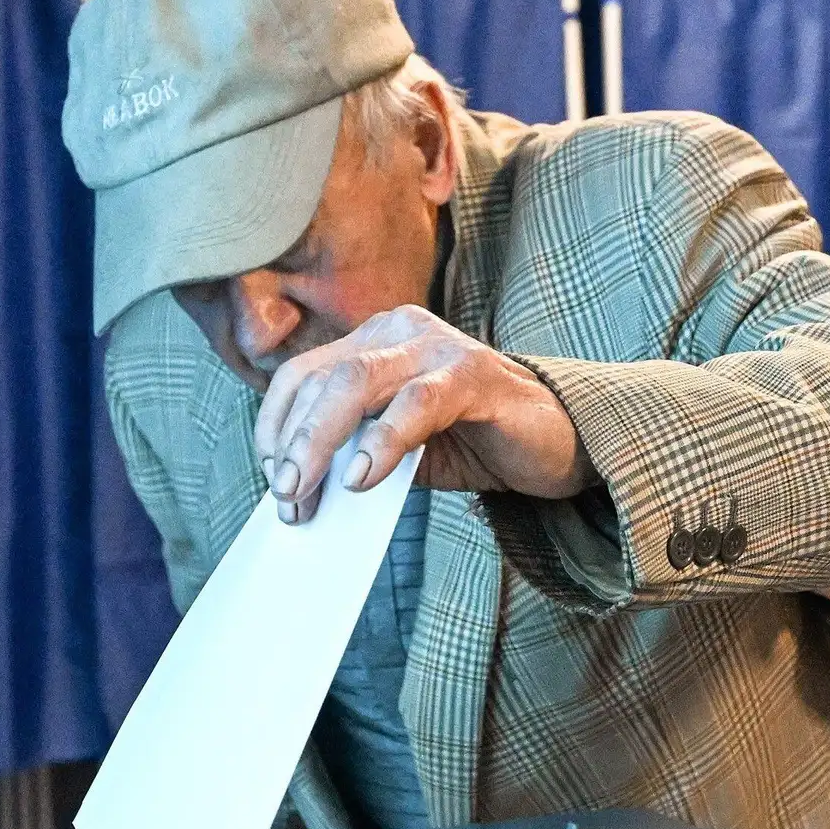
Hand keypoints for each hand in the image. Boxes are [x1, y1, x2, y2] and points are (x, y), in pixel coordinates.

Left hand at [253, 305, 594, 522]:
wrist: (557, 443)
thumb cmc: (474, 443)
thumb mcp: (400, 450)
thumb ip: (355, 452)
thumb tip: (300, 488)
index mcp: (374, 342)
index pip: (301, 376)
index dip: (274, 427)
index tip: (272, 480)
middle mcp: (400, 331)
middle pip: (322, 379)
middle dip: (292, 441)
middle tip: (286, 497)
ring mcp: (438, 346)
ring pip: (356, 382)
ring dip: (321, 440)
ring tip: (309, 490)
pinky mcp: (475, 373)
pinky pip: (417, 402)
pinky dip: (384, 440)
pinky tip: (365, 477)